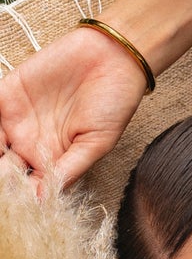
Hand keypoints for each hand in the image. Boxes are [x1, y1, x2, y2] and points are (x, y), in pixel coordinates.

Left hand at [0, 27, 148, 190]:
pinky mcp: (7, 93)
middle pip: (4, 169)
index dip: (19, 195)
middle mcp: (30, 143)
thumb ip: (69, 170)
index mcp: (52, 161)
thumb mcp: (96, 144)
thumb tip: (45, 199)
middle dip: (1, 176)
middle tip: (4, 175)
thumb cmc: (113, 103)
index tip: (16, 200)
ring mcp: (16, 119)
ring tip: (0, 155)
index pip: (27, 186)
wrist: (111, 58)